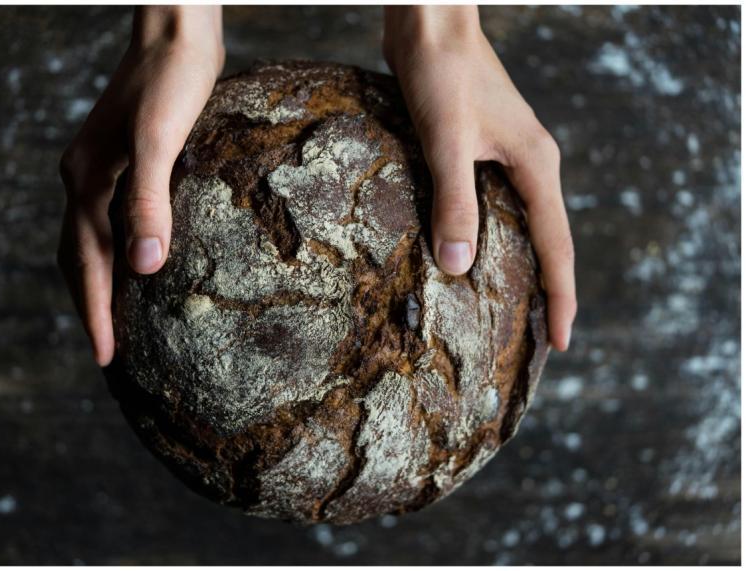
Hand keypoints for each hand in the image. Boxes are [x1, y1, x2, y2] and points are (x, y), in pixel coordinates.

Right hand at [58, 6, 223, 365]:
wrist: (176, 34)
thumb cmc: (171, 82)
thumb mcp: (160, 142)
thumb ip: (148, 201)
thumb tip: (144, 268)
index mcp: (86, 182)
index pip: (85, 264)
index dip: (96, 313)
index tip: (107, 359)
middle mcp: (84, 179)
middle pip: (78, 258)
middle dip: (91, 307)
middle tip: (109, 353)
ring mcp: (101, 170)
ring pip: (92, 241)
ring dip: (101, 283)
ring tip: (118, 320)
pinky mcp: (124, 162)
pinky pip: (111, 220)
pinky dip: (118, 252)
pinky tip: (142, 262)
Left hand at [383, 6, 576, 350]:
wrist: (429, 24)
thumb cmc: (441, 73)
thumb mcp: (446, 142)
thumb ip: (454, 203)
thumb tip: (458, 266)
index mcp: (535, 166)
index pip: (557, 247)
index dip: (560, 298)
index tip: (561, 343)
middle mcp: (529, 164)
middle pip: (546, 240)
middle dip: (545, 290)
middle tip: (537, 339)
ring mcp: (505, 156)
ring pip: (518, 223)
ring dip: (516, 265)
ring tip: (507, 308)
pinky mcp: (479, 149)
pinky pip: (492, 204)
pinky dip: (486, 235)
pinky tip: (467, 253)